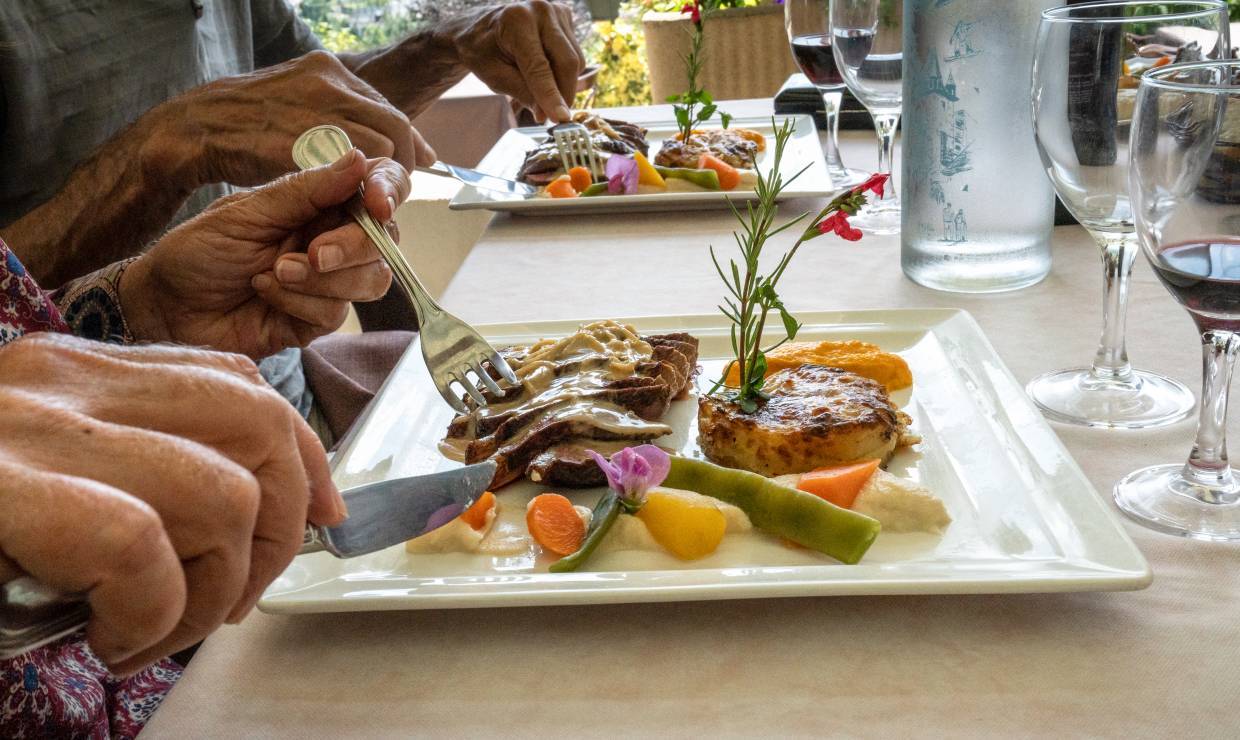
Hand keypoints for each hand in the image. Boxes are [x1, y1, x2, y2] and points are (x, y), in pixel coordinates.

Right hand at [0, 334, 344, 673]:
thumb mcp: (48, 481)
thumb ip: (136, 475)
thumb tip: (245, 524)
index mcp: (78, 373)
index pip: (237, 383)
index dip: (303, 456)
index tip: (324, 518)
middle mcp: (63, 380)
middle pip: (259, 423)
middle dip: (279, 529)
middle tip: (228, 606)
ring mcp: (31, 426)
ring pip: (221, 492)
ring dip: (212, 592)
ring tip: (151, 637)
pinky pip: (138, 544)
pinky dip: (149, 612)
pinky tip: (110, 640)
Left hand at [120, 149, 409, 358]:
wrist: (165, 307)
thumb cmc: (198, 251)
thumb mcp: (248, 212)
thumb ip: (307, 191)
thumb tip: (359, 159)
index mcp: (319, 202)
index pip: (378, 188)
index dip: (389, 191)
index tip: (377, 204)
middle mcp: (332, 238)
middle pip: (383, 241)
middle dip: (353, 247)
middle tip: (313, 252)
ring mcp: (328, 282)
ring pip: (371, 280)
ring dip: (324, 279)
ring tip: (274, 272)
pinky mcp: (316, 320)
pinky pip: (336, 313)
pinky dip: (299, 303)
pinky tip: (264, 293)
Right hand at [149, 50, 435, 189]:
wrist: (191, 130)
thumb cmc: (247, 127)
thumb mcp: (301, 105)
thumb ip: (353, 119)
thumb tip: (425, 152)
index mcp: (328, 70)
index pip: (393, 114)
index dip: (404, 150)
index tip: (407, 173)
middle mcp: (328, 82)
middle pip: (395, 130)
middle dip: (398, 168)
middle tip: (387, 196)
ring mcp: (313, 109)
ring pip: (379, 150)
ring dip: (378, 182)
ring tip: (365, 204)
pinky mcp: (299, 139)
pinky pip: (346, 170)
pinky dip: (350, 190)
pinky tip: (340, 204)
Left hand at [441, 1, 584, 122]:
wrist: (480, 30)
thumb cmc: (482, 50)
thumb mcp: (494, 76)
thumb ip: (521, 93)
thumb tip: (546, 113)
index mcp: (517, 20)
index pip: (540, 66)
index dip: (551, 95)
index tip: (561, 118)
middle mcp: (541, 10)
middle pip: (567, 62)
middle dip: (564, 94)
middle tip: (555, 117)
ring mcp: (556, 11)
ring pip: (575, 61)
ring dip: (564, 85)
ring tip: (543, 93)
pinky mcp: (565, 18)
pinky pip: (575, 55)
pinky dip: (564, 73)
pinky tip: (547, 74)